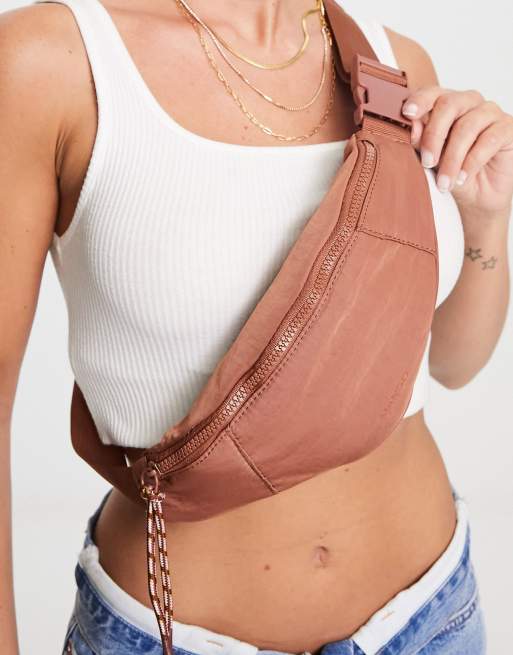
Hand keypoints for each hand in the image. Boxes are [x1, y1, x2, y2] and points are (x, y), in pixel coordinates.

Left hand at [402, 88, 512, 219]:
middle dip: (434, 135)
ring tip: (444, 182)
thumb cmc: (453, 173)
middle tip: (426, 163)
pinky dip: (471, 162)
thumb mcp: (432, 160)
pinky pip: (488, 140)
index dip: (420, 100)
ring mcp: (490, 113)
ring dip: (452, 158)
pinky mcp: (507, 128)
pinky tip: (462, 177)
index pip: (433, 93)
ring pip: (467, 126)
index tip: (407, 113)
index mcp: (446, 105)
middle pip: (449, 104)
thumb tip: (412, 126)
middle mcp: (469, 103)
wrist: (479, 196)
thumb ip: (420, 142)